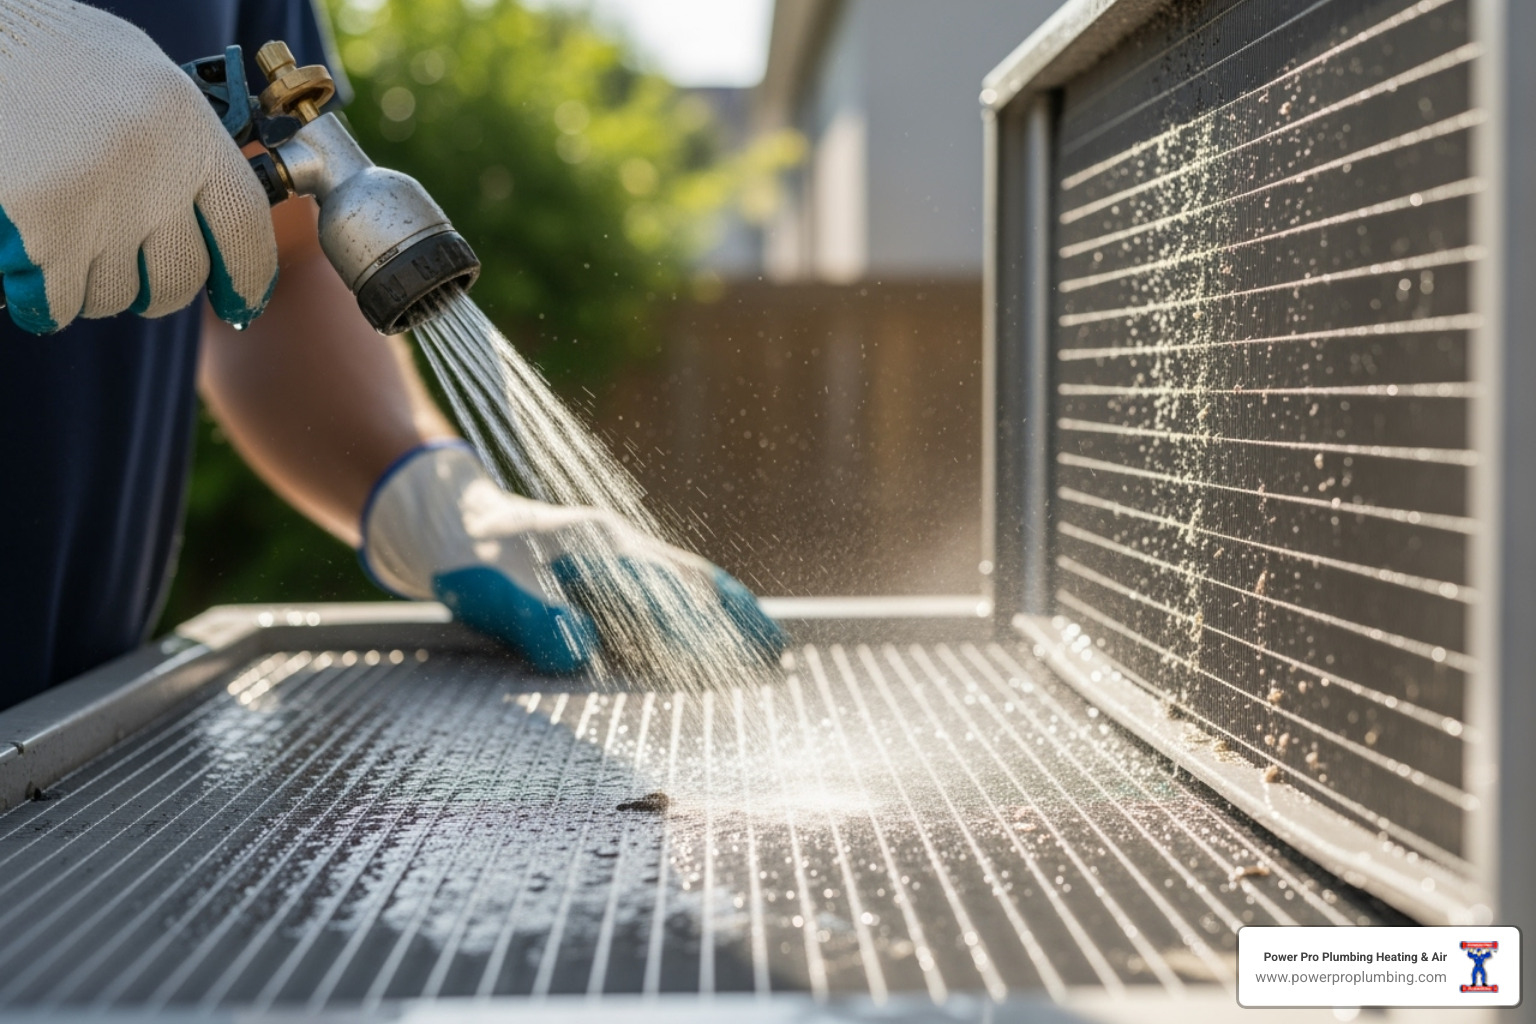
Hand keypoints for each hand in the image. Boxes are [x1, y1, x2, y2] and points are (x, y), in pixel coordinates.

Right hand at [0, 0, 276, 333]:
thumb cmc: (56, 60)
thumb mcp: (145, 85)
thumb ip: (188, 149)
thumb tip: (220, 227)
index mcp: (190, 127)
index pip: (246, 229)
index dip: (248, 278)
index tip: (240, 301)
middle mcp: (156, 168)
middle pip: (180, 278)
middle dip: (156, 288)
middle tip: (127, 267)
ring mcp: (100, 202)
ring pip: (115, 296)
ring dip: (91, 285)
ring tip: (65, 235)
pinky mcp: (44, 232)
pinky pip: (58, 302)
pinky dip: (43, 297)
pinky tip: (31, 259)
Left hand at [360, 442, 784, 673]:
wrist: (437, 515)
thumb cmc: (463, 556)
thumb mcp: (486, 591)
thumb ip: (531, 620)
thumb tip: (579, 649)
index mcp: (597, 551)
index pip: (668, 596)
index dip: (707, 631)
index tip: (744, 660)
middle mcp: (616, 547)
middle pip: (693, 584)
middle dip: (736, 620)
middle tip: (780, 656)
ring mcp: (611, 553)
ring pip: (684, 582)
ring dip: (723, 612)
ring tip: (763, 641)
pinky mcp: (602, 564)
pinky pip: (663, 584)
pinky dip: (695, 606)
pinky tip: (704, 627)